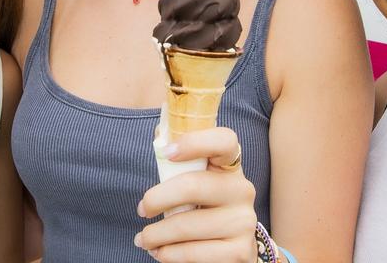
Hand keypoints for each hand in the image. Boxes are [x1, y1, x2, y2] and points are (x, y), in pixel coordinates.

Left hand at [136, 127, 257, 262]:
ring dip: (155, 234)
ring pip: (185, 226)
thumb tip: (159, 135)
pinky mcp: (238, 253)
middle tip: (142, 209)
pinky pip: (191, 253)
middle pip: (193, 185)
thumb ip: (181, 163)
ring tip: (144, 238)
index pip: (224, 141)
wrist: (232, 250)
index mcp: (230, 167)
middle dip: (157, 199)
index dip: (195, 142)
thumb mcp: (198, 183)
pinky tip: (161, 252)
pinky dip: (167, 255)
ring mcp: (244, 223)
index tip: (167, 152)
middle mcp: (242, 191)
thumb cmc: (205, 209)